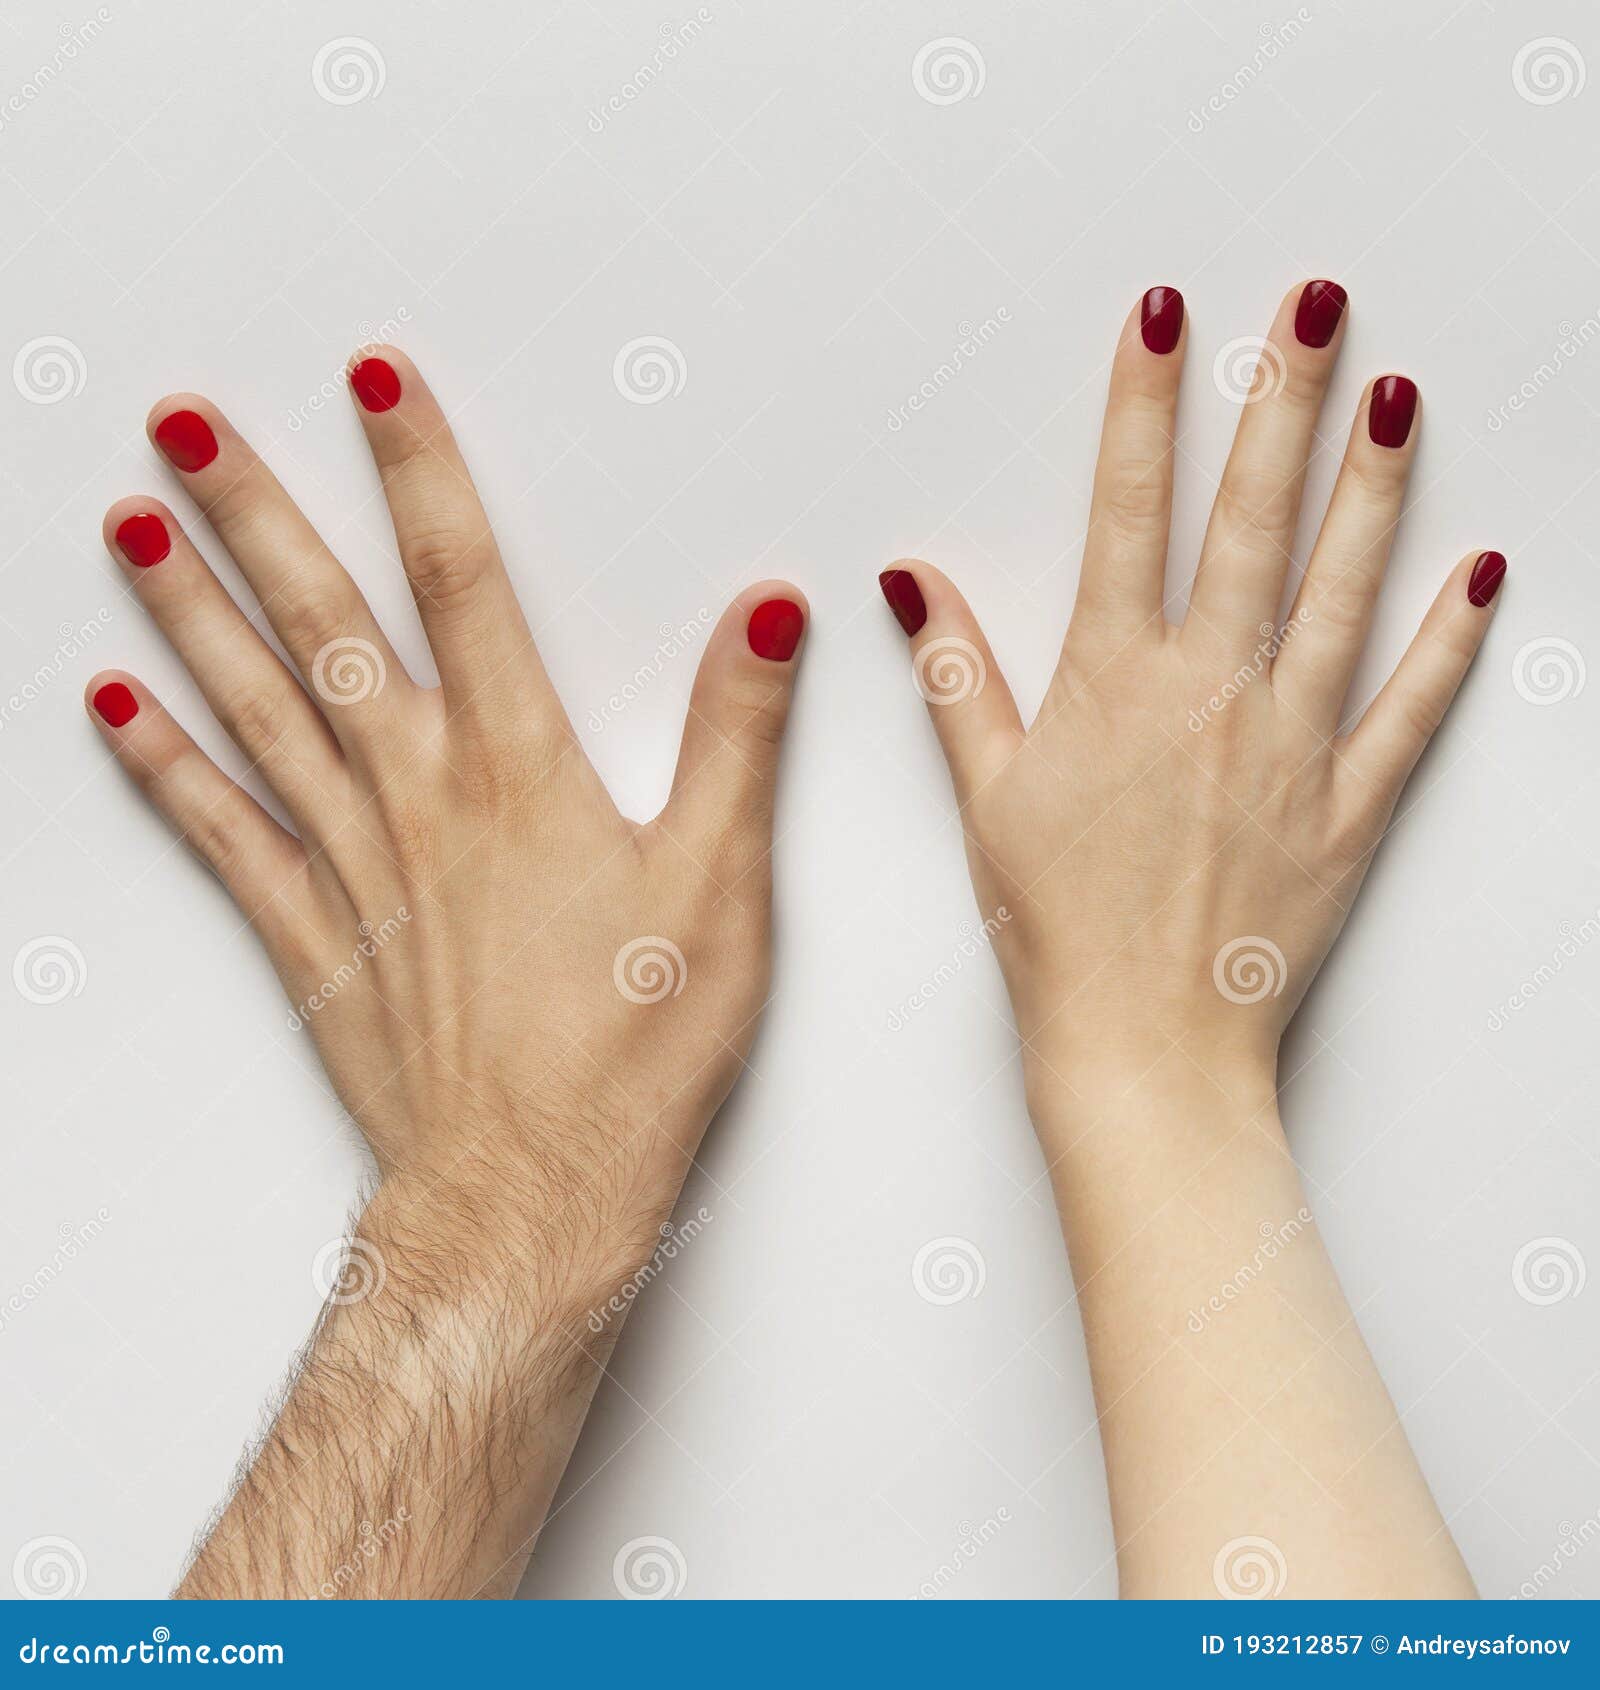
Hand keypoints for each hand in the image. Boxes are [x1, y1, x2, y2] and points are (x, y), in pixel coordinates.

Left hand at [90, 346, 806, 1290]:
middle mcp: (419, 798)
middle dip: (254, 511)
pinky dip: (168, 769)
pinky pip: (224, 836)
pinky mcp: (318, 939)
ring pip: (256, 711)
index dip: (420, 470)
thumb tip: (765, 613)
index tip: (374, 379)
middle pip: (326, 624)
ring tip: (135, 526)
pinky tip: (121, 711)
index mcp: (519, 771)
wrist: (532, 1193)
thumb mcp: (722, 883)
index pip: (463, 582)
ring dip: (191, 613)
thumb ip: (738, 734)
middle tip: (183, 424)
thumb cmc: (630, 1053)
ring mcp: (354, 867)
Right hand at [879, 281, 1501, 1098]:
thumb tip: (912, 582)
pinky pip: (1411, 706)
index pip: (1128, 508)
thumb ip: (956, 676)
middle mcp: (1209, 690)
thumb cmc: (1056, 929)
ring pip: (1340, 586)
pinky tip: (1481, 572)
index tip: (1167, 318)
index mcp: (1112, 681)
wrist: (1144, 1045)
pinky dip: (1451, 639)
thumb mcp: (986, 796)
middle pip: (1249, 517)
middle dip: (1283, 398)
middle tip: (1316, 305)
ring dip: (1371, 483)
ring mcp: (1290, 742)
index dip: (1145, 402)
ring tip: (1397, 394)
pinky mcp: (1349, 803)